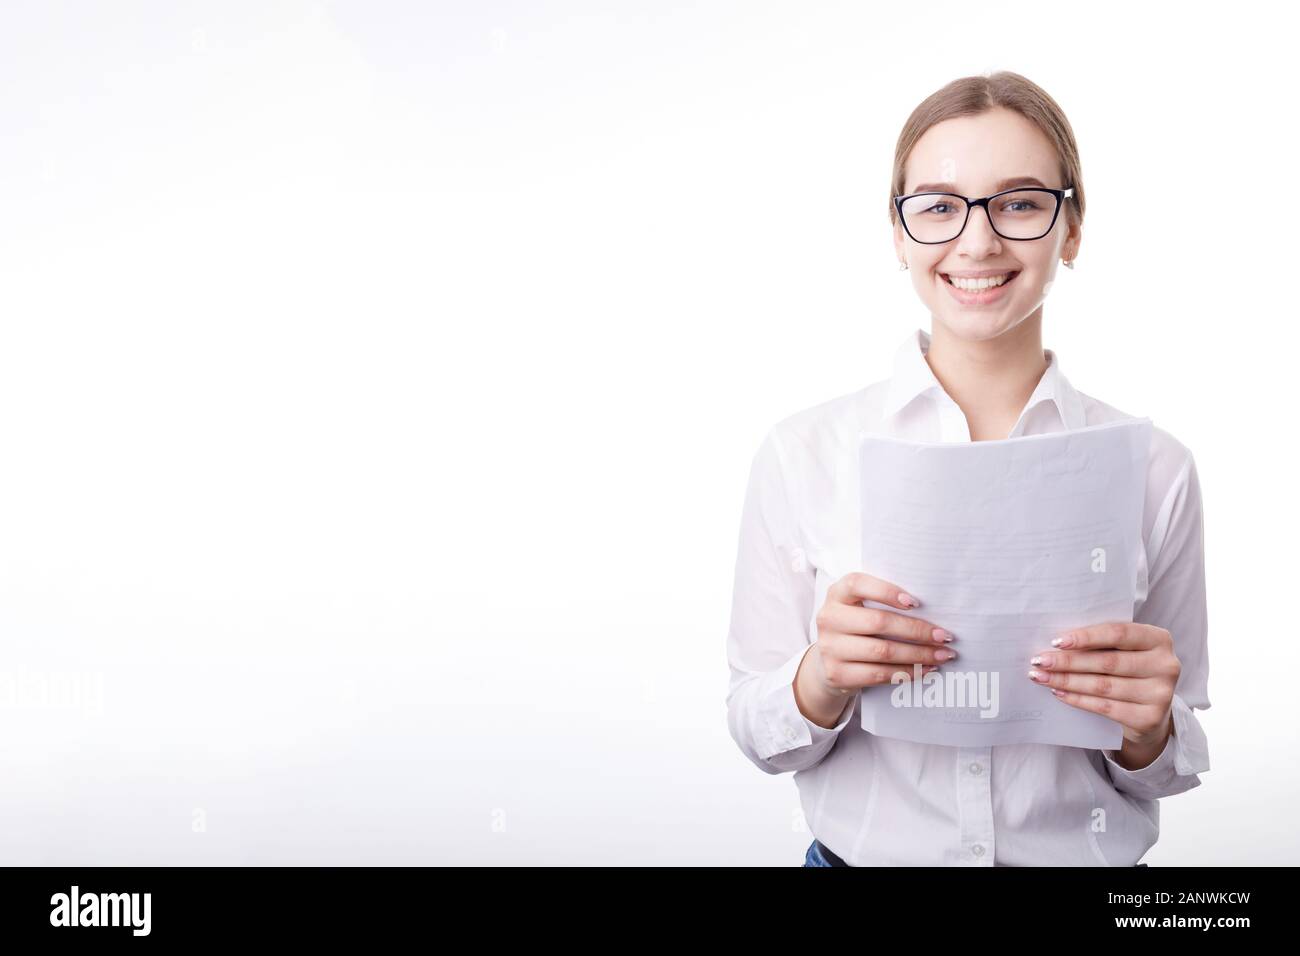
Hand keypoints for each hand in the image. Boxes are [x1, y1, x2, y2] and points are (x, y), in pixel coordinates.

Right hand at [795, 572, 954, 727]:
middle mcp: (828, 618)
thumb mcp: (861, 607)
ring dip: (918, 654)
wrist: (828, 663)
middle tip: (944, 636)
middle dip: (917, 630)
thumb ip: (884, 602)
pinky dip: (907, 672)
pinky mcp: (837, 674)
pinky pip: (879, 674)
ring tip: (942, 655)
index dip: (886, 591)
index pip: (857, 584)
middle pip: (878, 622)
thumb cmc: (856, 628)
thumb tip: (933, 609)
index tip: (916, 603)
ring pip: (882, 651)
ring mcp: (830, 648)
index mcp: (836, 594)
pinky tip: (925, 669)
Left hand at [1027, 622, 1179, 760]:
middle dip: (1068, 661)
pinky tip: (1058, 693)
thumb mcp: (1124, 651)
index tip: (1056, 641)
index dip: (1086, 637)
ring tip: (1041, 677)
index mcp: (1159, 639)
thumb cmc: (1129, 672)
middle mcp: (1166, 665)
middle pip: (1107, 662)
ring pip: (1103, 686)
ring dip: (1067, 681)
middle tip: (1039, 660)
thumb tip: (1057, 641)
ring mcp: (1161, 694)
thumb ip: (1102, 642)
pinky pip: (1105, 707)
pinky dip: (1077, 699)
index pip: (1118, 633)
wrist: (1150, 713)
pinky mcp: (1150, 718)